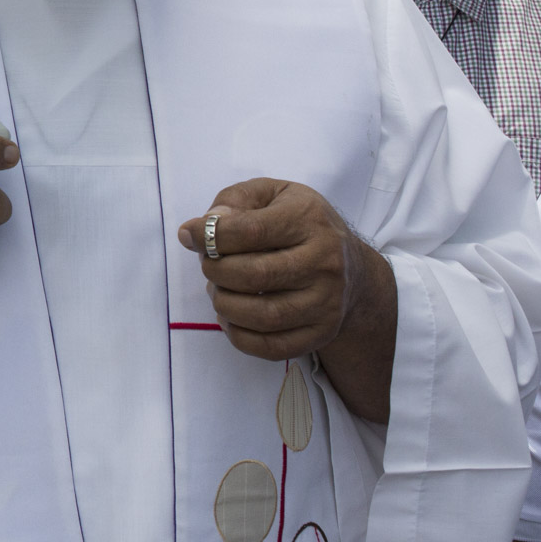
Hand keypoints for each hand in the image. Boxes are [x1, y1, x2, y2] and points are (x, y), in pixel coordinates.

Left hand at [177, 178, 394, 364]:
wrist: (351, 266)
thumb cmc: (300, 223)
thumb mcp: (272, 194)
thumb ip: (236, 199)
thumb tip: (210, 223)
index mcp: (309, 220)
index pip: (251, 231)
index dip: (210, 235)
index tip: (188, 236)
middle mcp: (324, 262)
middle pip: (255, 275)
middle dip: (216, 272)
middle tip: (208, 265)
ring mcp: (326, 302)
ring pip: (264, 316)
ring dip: (225, 305)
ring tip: (218, 291)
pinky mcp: (322, 333)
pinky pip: (273, 347)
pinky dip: (240, 337)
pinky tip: (230, 318)